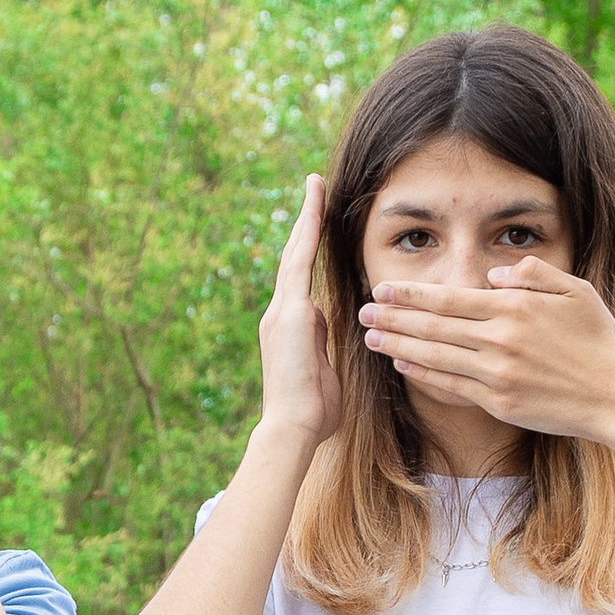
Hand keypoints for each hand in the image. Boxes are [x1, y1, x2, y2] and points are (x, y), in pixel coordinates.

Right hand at [257, 178, 341, 450]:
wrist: (293, 429)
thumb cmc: (313, 415)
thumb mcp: (325, 374)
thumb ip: (326, 350)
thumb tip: (334, 335)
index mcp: (291, 329)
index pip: (301, 280)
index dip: (309, 250)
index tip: (318, 225)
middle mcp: (280, 314)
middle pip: (293, 259)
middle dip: (305, 224)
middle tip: (315, 189)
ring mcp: (281, 312)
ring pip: (295, 254)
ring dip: (307, 218)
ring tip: (316, 186)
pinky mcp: (289, 312)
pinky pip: (300, 263)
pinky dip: (308, 233)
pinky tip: (317, 206)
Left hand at [360, 252, 614, 440]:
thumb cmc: (599, 342)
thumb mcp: (577, 291)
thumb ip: (534, 275)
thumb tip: (495, 275)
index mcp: (516, 308)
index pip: (451, 298)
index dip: (412, 295)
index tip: (384, 289)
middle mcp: (500, 340)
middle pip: (434, 326)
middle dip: (393, 318)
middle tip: (362, 311)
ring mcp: (497, 374)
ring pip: (435, 356)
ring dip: (398, 346)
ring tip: (371, 338)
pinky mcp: (498, 403)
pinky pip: (451, 386)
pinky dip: (423, 374)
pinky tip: (402, 365)